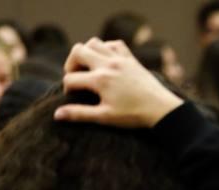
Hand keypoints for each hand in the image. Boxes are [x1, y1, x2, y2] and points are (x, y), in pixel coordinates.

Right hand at [55, 39, 182, 127]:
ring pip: (94, 42)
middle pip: (78, 51)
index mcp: (100, 80)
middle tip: (76, 76)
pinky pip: (114, 44)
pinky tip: (106, 61)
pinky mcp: (131, 59)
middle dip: (71, 63)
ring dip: (87, 52)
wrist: (162, 110)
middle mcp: (108, 65)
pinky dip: (106, 48)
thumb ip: (80, 114)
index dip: (67, 88)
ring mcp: (120, 59)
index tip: (73, 97)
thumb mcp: (105, 117)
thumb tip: (57, 114)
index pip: (71, 78)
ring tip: (89, 67)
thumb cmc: (134, 116)